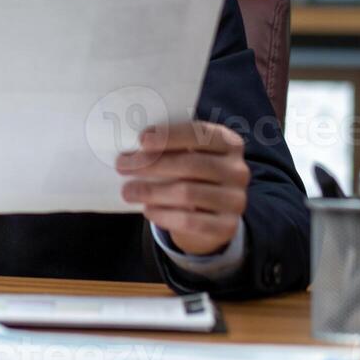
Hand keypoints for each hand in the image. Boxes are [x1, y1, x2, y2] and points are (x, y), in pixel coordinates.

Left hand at [117, 121, 248, 256]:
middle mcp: (237, 170)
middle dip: (153, 164)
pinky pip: (190, 221)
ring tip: (128, 191)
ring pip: (188, 193)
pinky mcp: (228, 226)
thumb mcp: (184, 155)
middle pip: (192, 164)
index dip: (171, 135)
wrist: (209, 215)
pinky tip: (148, 210)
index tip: (141, 140)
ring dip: (151, 191)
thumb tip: (132, 147)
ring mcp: (236, 200)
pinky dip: (164, 215)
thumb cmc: (188, 175)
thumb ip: (167, 147)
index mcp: (228, 143)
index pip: (201, 134)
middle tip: (122, 165)